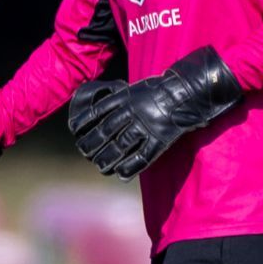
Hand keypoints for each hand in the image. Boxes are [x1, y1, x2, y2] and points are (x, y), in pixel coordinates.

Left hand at [70, 47, 241, 178]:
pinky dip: (130, 167)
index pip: (97, 112)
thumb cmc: (159, 89)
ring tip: (101, 167)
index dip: (85, 124)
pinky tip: (121, 174)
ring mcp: (147, 126)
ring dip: (108, 158)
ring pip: (121, 145)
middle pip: (105, 131)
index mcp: (125, 98)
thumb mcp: (135, 89)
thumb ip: (119, 100)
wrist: (186, 90)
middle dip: (92, 144)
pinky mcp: (160, 138)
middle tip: (86, 153)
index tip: (76, 132)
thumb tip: (100, 112)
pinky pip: (143, 156)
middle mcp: (133, 112)